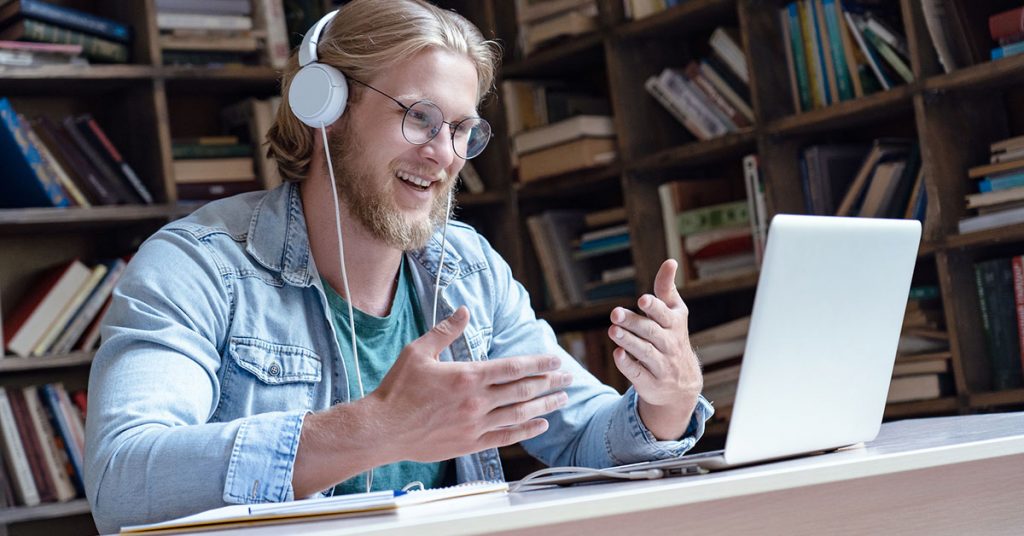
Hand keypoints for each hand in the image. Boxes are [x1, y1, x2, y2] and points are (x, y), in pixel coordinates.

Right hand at [369, 306, 571, 462]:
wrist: (382, 429)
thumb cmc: (398, 389)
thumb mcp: (418, 351)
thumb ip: (445, 331)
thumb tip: (464, 311)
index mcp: (467, 376)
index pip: (513, 367)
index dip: (538, 363)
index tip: (556, 360)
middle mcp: (477, 401)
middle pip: (523, 390)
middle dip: (549, 382)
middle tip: (569, 377)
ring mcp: (476, 425)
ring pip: (519, 413)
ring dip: (545, 405)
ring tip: (562, 399)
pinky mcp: (470, 444)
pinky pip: (506, 437)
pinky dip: (526, 431)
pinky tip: (541, 425)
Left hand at [608, 259, 701, 438]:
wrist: (682, 385)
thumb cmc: (672, 338)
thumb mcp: (674, 314)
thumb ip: (666, 289)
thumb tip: (670, 261)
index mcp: (675, 325)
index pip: (665, 314)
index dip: (654, 307)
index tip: (642, 299)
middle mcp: (670, 345)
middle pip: (651, 332)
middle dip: (634, 322)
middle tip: (615, 313)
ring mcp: (661, 365)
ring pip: (645, 352)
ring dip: (628, 341)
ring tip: (613, 330)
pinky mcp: (650, 383)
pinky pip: (638, 373)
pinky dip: (628, 364)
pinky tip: (617, 354)